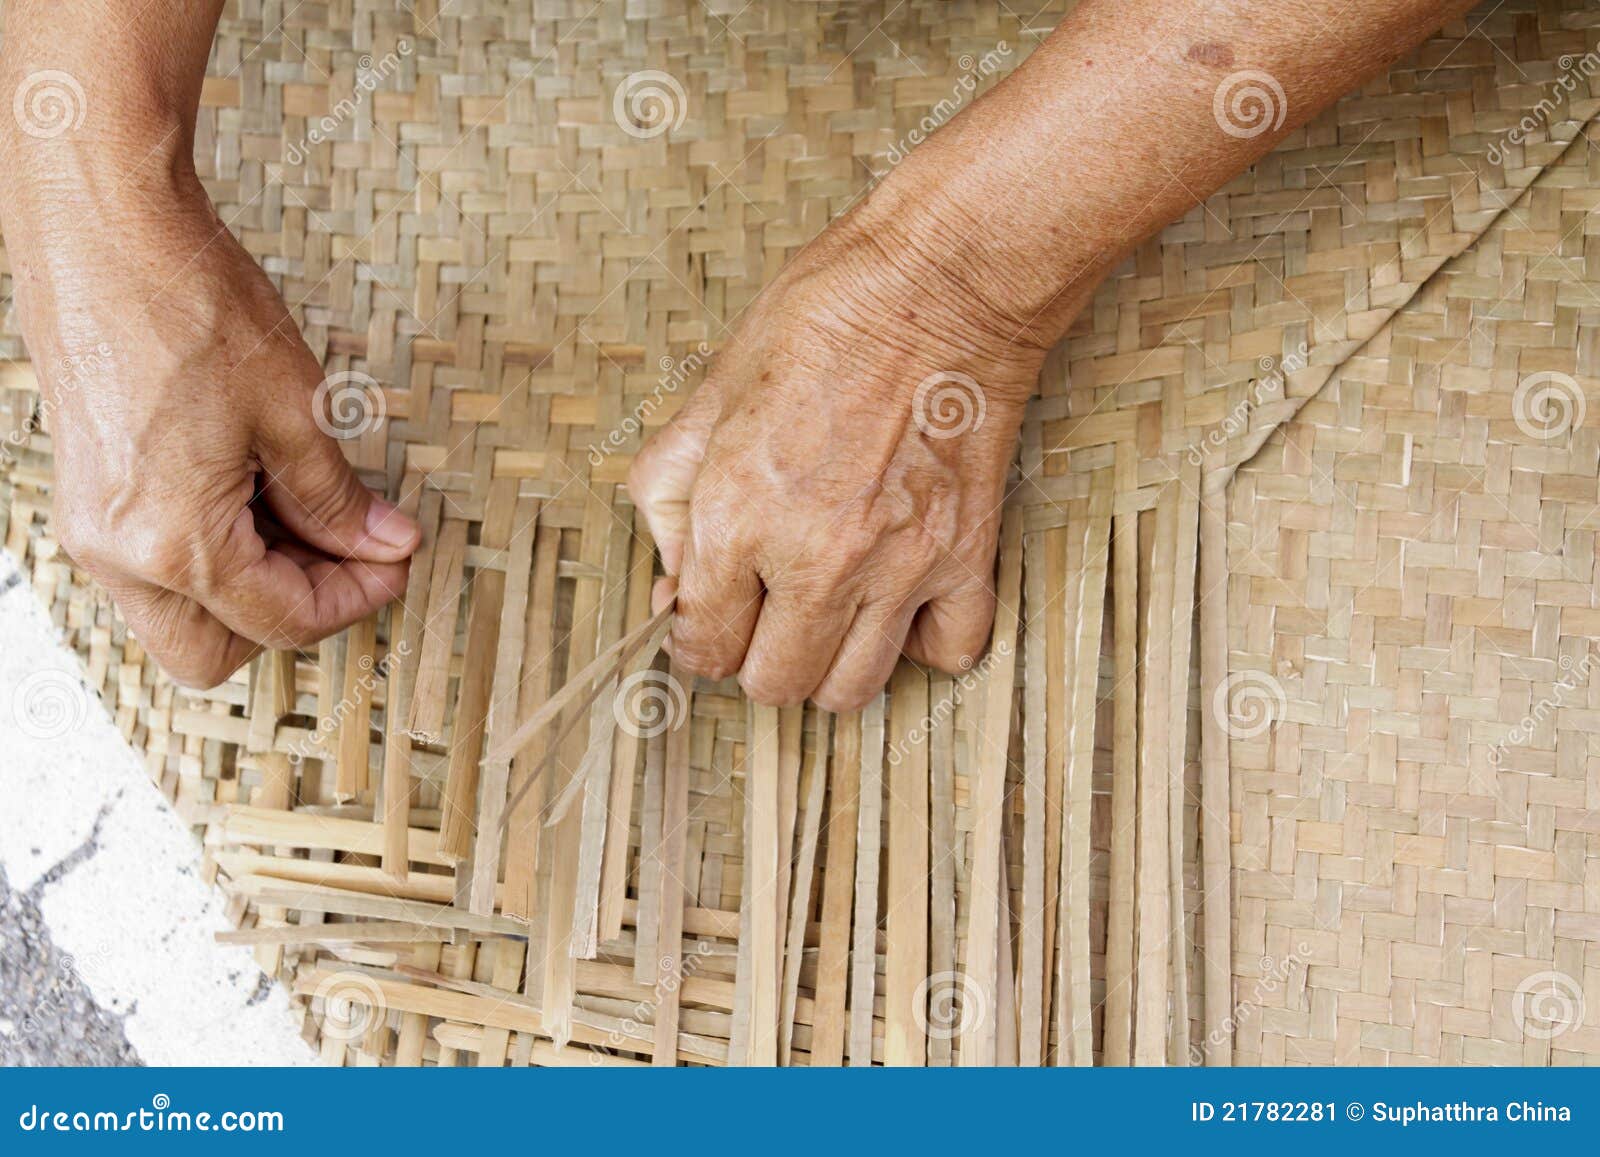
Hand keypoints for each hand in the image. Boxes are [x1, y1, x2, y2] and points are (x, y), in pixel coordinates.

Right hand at [7, 173, 418, 687]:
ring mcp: (94, 526)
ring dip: (253, 585)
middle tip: (350, 554)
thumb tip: (382, 544)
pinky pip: (155, 564)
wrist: (101, 227)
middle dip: (291, 614)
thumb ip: (338, 498)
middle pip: (216, 650)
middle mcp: (118, 552)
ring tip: (309, 511)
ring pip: (181, 614)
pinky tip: (259, 490)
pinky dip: (215, 550)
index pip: (284, 621)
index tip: (394, 561)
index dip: (357, 598)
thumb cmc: (186, 301)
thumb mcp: (293, 409)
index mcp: (173, 543)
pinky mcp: (90, 495)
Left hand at [628, 195, 1053, 711]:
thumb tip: (673, 575)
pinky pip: (946, 655)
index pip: (703, 645)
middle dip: (755, 658)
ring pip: (850, 691)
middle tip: (762, 614)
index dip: (696, 638)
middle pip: (773, 684)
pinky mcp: (966, 557)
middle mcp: (815, 558)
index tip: (709, 619)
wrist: (940, 281)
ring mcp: (898, 567)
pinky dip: (921, 645)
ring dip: (829, 665)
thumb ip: (670, 494)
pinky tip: (900, 605)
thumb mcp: (709, 391)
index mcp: (737, 515)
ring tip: (827, 616)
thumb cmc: (823, 318)